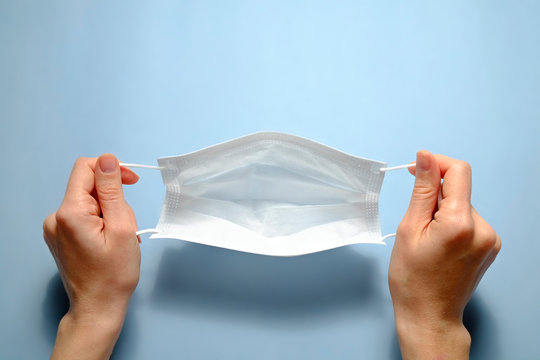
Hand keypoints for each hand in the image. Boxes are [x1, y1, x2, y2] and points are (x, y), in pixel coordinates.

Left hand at [43, 154, 140, 359]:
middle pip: (89, 186)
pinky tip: (110, 241)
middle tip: (127, 225)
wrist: (97, 308)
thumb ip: (113, 190)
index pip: (86, 168)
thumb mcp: (122, 228)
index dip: (111, 170)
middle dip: (114, 199)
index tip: (131, 182)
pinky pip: (83, 215)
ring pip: (89, 201)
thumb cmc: (114, 274)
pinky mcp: (59, 236)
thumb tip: (107, 160)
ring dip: (110, 212)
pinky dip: (101, 221)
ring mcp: (55, 228)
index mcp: (70, 213)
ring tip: (120, 237)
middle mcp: (56, 217)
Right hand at [389, 151, 500, 359]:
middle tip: (416, 222)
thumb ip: (422, 190)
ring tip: (427, 239)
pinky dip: (453, 223)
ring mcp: (491, 240)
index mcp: (461, 224)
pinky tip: (440, 244)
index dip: (436, 164)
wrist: (429, 315)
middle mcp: (484, 229)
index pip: (458, 172)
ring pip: (463, 206)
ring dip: (443, 211)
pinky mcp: (491, 247)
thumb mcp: (409, 229)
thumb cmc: (412, 279)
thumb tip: (426, 157)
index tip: (417, 170)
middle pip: (459, 190)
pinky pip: (470, 220)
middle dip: (435, 196)